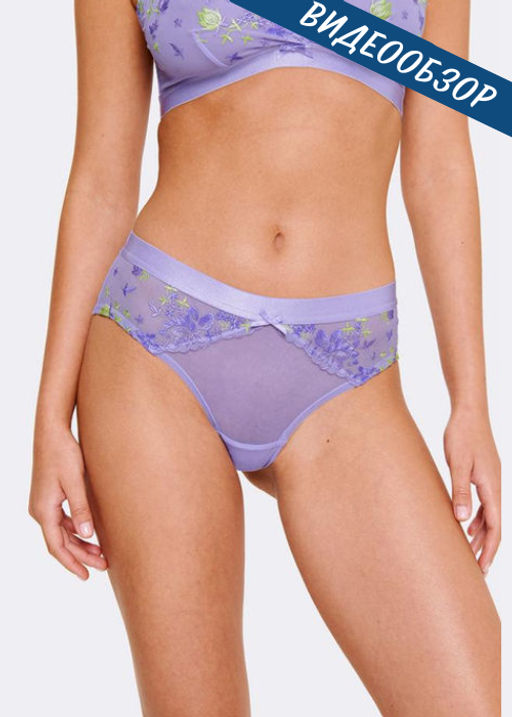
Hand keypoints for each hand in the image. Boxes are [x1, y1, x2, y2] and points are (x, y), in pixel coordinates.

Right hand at [29, 424, 106, 579]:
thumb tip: (87, 534)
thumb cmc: (63, 454)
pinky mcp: (50, 497)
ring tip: (101, 554)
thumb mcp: (75, 481)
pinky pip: (62, 521)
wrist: (52, 433)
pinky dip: (76, 530)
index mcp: (44, 510)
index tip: (86, 576)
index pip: (57, 546)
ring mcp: (44, 504)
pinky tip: (91, 534)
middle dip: (81, 556)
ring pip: (62, 532)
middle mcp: (40, 510)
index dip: (72, 563)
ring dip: (80, 544)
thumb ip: (81, 508)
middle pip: (60, 542)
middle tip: (103, 566)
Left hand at [444, 408, 500, 575]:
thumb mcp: (457, 464)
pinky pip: (485, 503)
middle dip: (485, 548)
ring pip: (489, 514)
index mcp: (492, 487)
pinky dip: (477, 517)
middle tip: (475, 570)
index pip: (494, 527)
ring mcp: (490, 479)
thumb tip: (461, 520)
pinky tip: (466, 523)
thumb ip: (460, 491)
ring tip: (468, 552)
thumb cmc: (461, 435)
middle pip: (494, 525)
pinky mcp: (483, 473)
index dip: (488, 550)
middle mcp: (495, 486)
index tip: (481, 569)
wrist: (469, 411)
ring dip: (480, 534)